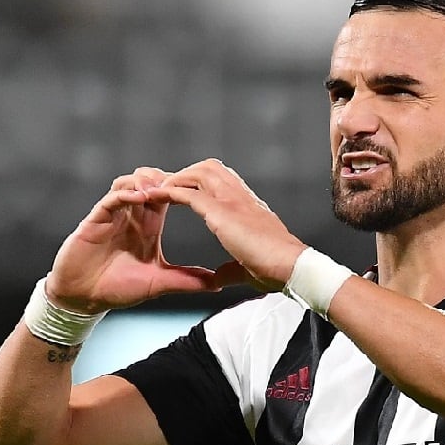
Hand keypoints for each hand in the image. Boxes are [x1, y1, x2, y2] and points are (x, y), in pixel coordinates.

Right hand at [45, 167, 245, 312]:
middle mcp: (132, 216)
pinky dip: (126, 194)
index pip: (168, 196)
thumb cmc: (116, 288)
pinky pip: (112, 198)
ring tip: (161, 189)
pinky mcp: (96, 219)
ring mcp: (114, 215)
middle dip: (166, 178)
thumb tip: (217, 285)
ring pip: (130, 183)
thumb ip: (186, 280)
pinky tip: (140, 198)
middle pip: (151, 181)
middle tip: (183, 183)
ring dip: (146, 182)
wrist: (83, 299)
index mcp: (149, 225)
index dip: (183, 189)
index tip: (202, 192)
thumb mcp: (158, 283)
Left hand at [131, 159, 307, 290]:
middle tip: (166, 187)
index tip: (183, 192)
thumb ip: (231, 269)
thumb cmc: (276, 269)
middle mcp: (240, 197)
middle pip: (208, 168)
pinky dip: (168, 191)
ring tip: (156, 189)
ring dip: (175, 179)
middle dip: (185, 174)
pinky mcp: (221, 212)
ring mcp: (231, 200)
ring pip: (197, 173)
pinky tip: (154, 196)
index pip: (222, 180)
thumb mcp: (248, 268)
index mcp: (248, 207)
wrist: (290, 266)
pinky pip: (188, 193)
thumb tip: (219, 277)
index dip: (200, 183)